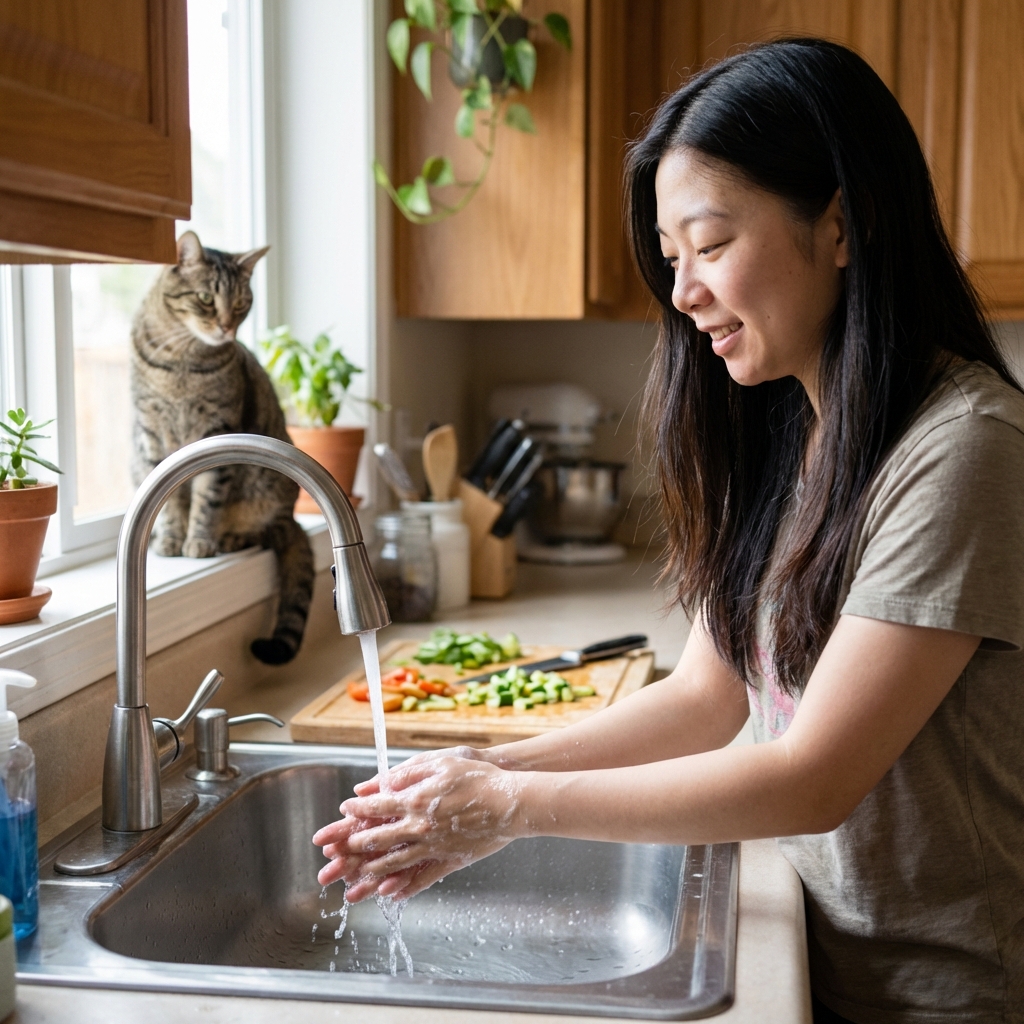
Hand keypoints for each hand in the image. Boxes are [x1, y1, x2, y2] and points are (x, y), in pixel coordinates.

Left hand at [312, 754, 529, 902]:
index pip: (378, 807)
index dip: (358, 809)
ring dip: (371, 872)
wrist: (510, 801)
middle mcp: (421, 826)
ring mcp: (435, 846)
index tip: (343, 811)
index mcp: (416, 800)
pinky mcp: (450, 858)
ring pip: (396, 862)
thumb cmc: (477, 776)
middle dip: (353, 847)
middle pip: (379, 839)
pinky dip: (405, 886)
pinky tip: (391, 895)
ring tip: (353, 882)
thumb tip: (382, 782)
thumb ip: (409, 773)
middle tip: (334, 855)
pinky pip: (423, 877)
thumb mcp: (440, 763)